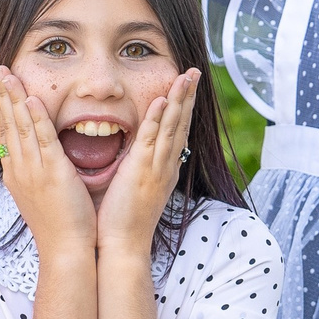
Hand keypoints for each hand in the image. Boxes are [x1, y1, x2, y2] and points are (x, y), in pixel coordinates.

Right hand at [0, 67, 96, 257]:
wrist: (65, 250)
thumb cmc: (59, 227)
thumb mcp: (39, 197)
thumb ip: (36, 175)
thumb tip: (36, 161)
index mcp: (16, 175)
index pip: (6, 135)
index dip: (3, 110)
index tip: (0, 89)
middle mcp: (19, 170)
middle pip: (8, 125)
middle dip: (3, 95)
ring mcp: (33, 170)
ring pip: (20, 127)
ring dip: (14, 98)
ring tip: (8, 74)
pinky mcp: (52, 172)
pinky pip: (42, 139)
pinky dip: (35, 118)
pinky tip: (31, 99)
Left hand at [94, 71, 197, 256]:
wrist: (123, 246)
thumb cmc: (123, 223)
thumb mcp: (135, 191)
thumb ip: (137, 172)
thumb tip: (133, 159)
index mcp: (164, 171)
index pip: (176, 133)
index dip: (183, 109)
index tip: (187, 88)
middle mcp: (166, 166)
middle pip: (181, 124)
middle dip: (189, 96)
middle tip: (195, 72)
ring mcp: (156, 168)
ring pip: (171, 126)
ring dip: (180, 99)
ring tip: (187, 75)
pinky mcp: (141, 171)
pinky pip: (152, 139)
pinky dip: (158, 118)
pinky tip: (163, 100)